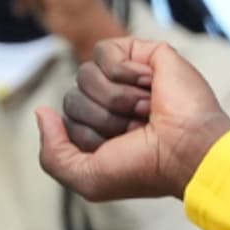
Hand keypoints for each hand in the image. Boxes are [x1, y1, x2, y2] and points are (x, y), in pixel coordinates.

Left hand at [36, 38, 229, 204]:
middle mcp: (111, 103)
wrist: (187, 150)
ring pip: (84, 74)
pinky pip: (105, 51)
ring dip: (116, 98)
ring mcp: (127, 78)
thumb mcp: (86, 178)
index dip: (87, 136)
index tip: (120, 147)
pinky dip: (123, 72)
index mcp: (100, 129)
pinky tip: (149, 84)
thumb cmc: (144, 168)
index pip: (65, 121)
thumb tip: (42, 112)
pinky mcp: (143, 54)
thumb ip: (51, 153)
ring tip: (146, 109)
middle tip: (136, 128)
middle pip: (72, 98)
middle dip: (101, 118)